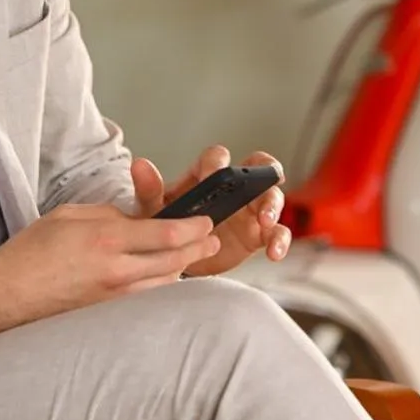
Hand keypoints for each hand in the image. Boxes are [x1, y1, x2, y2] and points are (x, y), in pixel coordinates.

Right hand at [0, 203, 218, 315]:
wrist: (6, 295)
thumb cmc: (32, 253)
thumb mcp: (71, 215)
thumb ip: (110, 215)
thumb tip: (136, 222)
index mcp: (107, 240)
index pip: (167, 233)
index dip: (194, 227)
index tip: (205, 222)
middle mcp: (116, 272)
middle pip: (174, 261)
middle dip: (198, 249)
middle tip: (212, 241)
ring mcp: (114, 299)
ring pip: (164, 283)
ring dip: (182, 268)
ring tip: (193, 257)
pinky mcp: (108, 316)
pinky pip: (147, 300)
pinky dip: (161, 287)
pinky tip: (165, 280)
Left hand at [131, 145, 289, 277]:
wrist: (176, 262)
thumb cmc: (166, 227)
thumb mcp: (154, 210)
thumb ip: (149, 190)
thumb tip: (139, 165)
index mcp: (206, 177)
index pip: (218, 157)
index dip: (217, 163)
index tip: (212, 176)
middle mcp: (234, 188)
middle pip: (259, 166)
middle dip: (263, 171)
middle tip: (256, 185)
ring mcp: (249, 211)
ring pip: (273, 197)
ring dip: (273, 206)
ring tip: (266, 222)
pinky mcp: (258, 235)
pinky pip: (277, 233)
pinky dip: (280, 241)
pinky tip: (274, 253)